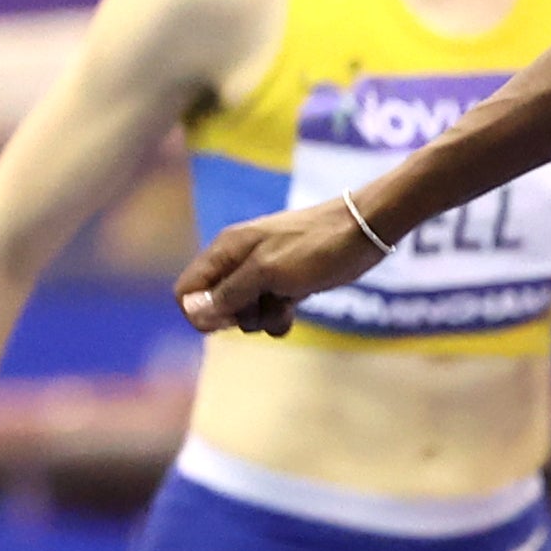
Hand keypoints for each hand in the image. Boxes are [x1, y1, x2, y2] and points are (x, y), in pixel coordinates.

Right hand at [176, 195, 386, 338]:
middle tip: (262, 306)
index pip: (186, 291)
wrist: (363, 231)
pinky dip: (278, 316)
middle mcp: (238, 261)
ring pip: (243, 312)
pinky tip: (294, 310)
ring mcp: (262, 273)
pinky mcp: (285, 284)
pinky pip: (268, 311)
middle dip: (235, 317)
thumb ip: (229, 293)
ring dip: (261, 318)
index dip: (200, 313)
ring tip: (285, 303)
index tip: (229, 319)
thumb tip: (191, 312)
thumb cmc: (315, 248)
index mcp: (225, 250)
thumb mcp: (268, 273)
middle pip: (214, 306)